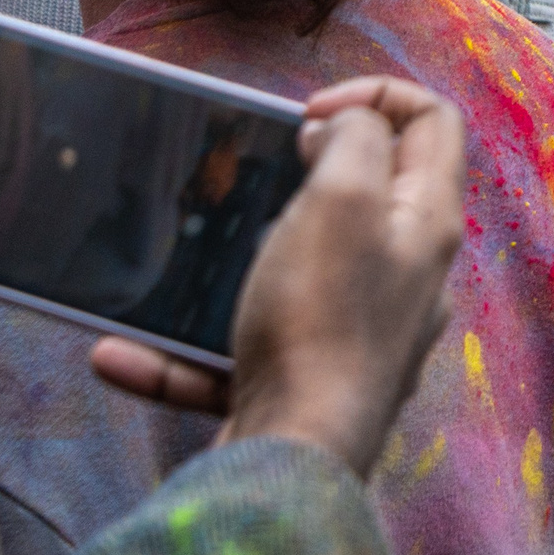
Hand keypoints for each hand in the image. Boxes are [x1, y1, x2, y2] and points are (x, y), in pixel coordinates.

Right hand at [89, 76, 465, 475]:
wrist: (297, 459)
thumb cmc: (322, 319)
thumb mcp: (341, 199)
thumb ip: (353, 143)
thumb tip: (344, 126)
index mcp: (426, 222)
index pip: (434, 123)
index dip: (376, 95)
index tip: (306, 114)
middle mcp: (406, 276)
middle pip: (366, 197)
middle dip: (301, 177)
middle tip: (247, 177)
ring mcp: (360, 334)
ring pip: (294, 275)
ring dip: (229, 266)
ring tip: (183, 258)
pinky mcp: (309, 385)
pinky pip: (241, 354)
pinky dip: (184, 353)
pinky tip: (120, 355)